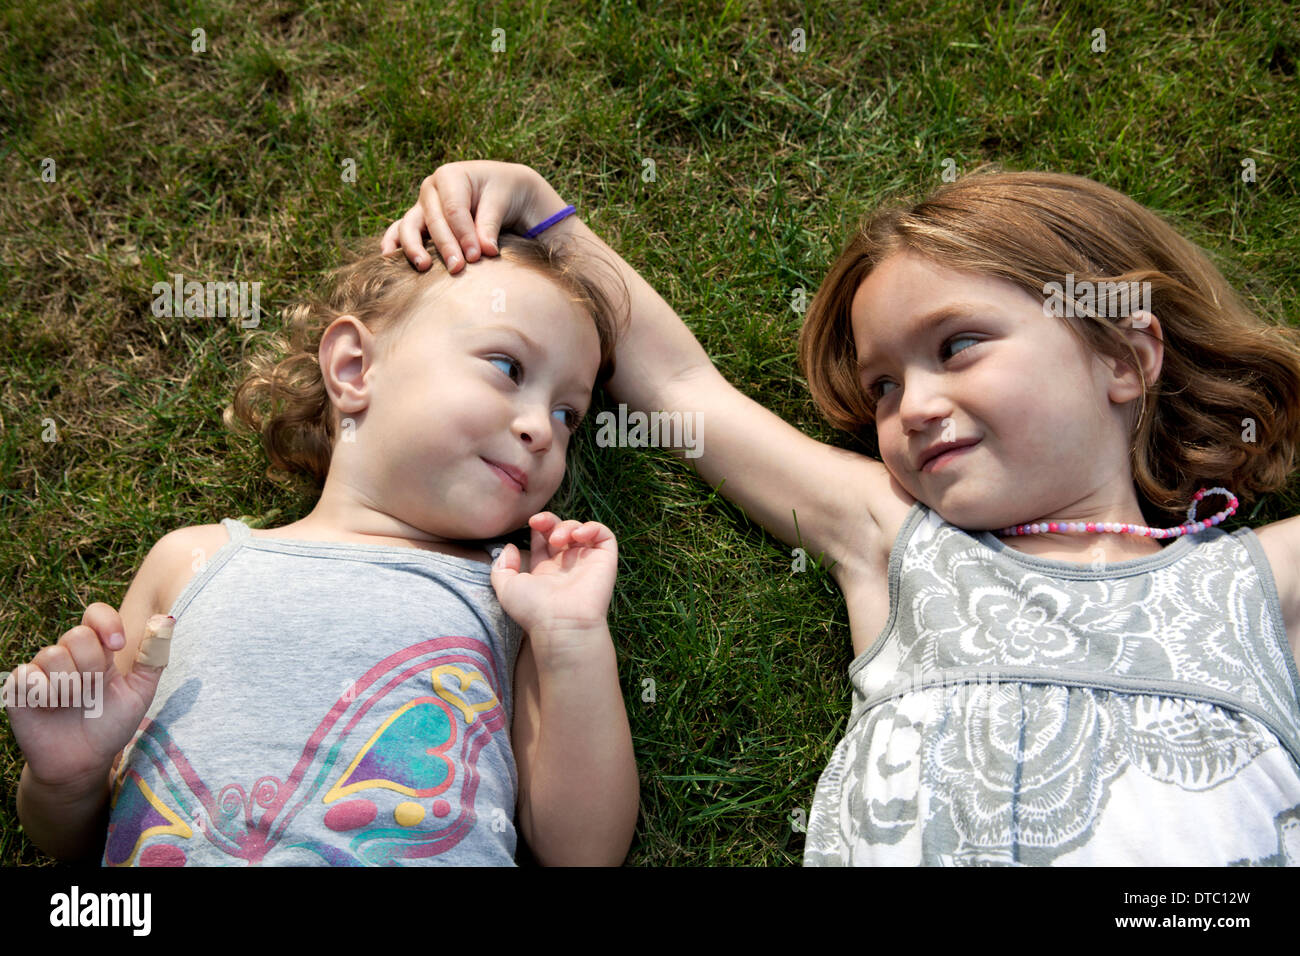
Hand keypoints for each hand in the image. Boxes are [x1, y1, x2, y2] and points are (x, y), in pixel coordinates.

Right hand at [4, 603, 170, 788]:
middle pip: (77, 634)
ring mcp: (41, 669)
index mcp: (98, 650)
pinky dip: (44, 693)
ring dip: (70, 685)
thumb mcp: (140, 692)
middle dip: (92, 665)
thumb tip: (166, 620)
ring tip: (72, 704)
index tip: (118, 645)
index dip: (106, 623)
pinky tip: (50, 707)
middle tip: (93, 690)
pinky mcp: (18, 688)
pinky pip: (27, 674)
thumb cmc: (111, 724)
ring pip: (53, 654)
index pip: (96, 614)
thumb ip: (153, 657)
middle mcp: (68, 654)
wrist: (83, 761)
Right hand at [381, 161, 566, 273]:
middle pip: (433, 220)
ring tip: (423, 267)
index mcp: (450, 176)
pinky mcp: (419, 221)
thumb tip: (485, 251)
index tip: (477, 256)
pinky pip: (400, 230)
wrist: (501, 190)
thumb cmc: (502, 192)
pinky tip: (388, 258)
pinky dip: (393, 243)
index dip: (464, 234)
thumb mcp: (501, 201)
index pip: (454, 210)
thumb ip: (490, 225)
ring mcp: (422, 205)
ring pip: (410, 225)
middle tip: (458, 269)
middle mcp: (430, 189)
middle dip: (445, 246)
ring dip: (413, 247)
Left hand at [489, 513, 616, 638]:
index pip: (544, 539)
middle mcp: (567, 565)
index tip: (531, 524)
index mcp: (546, 570)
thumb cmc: (533, 610)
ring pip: (581, 530)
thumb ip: (502, 567)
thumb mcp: (506, 588)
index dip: (538, 527)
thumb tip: (510, 547)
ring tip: (557, 539)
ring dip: (568, 525)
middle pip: (561, 530)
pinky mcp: (605, 560)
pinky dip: (592, 527)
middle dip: (550, 521)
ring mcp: (586, 562)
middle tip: (539, 523)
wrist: (561, 624)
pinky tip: (578, 535)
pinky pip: (605, 535)